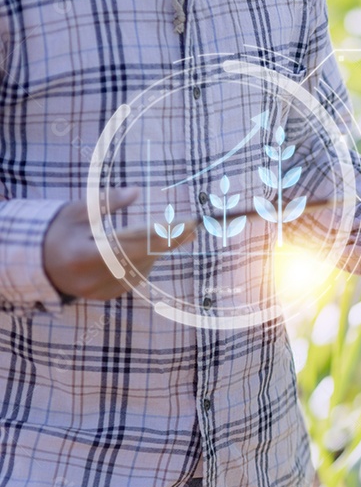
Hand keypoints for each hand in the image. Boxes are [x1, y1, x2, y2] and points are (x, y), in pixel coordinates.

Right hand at [44, 188, 194, 300]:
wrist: (40, 264)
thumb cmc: (58, 232)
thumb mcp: (76, 211)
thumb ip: (106, 202)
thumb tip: (136, 191)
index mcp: (83, 255)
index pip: (130, 247)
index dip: (160, 238)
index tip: (184, 227)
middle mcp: (94, 278)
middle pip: (142, 258)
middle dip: (169, 241)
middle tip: (195, 226)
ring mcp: (102, 290)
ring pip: (143, 268)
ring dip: (161, 249)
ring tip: (184, 232)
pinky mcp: (110, 295)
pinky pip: (137, 275)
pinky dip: (148, 259)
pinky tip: (160, 245)